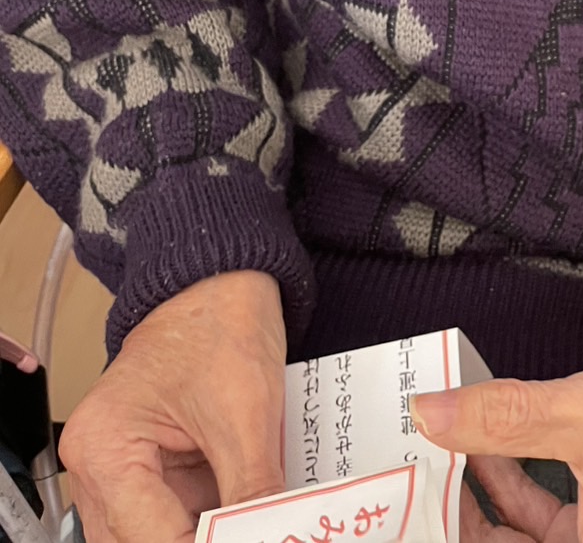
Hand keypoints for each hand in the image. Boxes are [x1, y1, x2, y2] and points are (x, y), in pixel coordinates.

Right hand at [59, 270, 287, 542]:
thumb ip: (253, 493)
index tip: (254, 539)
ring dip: (207, 531)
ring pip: (160, 534)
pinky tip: (251, 515)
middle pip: (145, 542)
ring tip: (258, 522)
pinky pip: (178, 514)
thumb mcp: (246, 414)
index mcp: (104, 445)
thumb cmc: (219, 320)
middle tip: (258, 531)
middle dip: (203, 539)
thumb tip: (272, 535)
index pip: (151, 537)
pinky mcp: (152, 469)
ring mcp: (123, 468)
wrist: (224, 278)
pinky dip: (214, 518)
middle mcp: (99, 464)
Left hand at [413, 354, 582, 542]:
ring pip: (527, 539)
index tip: (412, 508)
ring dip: (485, 500)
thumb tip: (430, 413)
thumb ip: (507, 416)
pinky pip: (550, 519)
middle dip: (464, 519)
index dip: (458, 533)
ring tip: (444, 457)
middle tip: (417, 482)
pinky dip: (517, 486)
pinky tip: (491, 450)